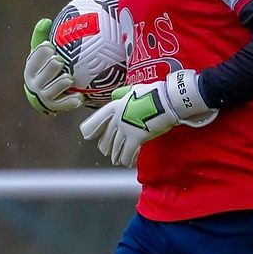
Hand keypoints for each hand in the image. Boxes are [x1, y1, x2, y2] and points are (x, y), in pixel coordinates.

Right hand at [24, 18, 83, 114]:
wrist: (48, 93)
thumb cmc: (46, 67)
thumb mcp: (43, 53)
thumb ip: (42, 37)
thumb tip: (46, 20)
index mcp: (31, 68)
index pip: (33, 60)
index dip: (40, 53)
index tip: (50, 46)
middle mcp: (34, 83)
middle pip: (41, 76)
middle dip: (50, 68)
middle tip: (60, 61)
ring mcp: (44, 96)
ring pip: (50, 91)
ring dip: (60, 84)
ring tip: (70, 78)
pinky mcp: (54, 106)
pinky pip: (61, 105)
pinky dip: (69, 102)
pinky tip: (80, 98)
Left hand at [79, 69, 216, 166]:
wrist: (166, 100)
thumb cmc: (153, 93)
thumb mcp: (134, 90)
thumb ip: (123, 94)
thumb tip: (115, 95)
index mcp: (116, 106)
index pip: (99, 118)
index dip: (91, 127)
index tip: (87, 134)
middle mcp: (117, 118)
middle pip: (108, 136)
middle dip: (106, 146)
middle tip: (106, 152)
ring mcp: (125, 129)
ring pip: (116, 147)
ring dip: (116, 155)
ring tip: (117, 160)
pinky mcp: (136, 138)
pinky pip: (128, 153)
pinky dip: (127, 159)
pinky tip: (128, 163)